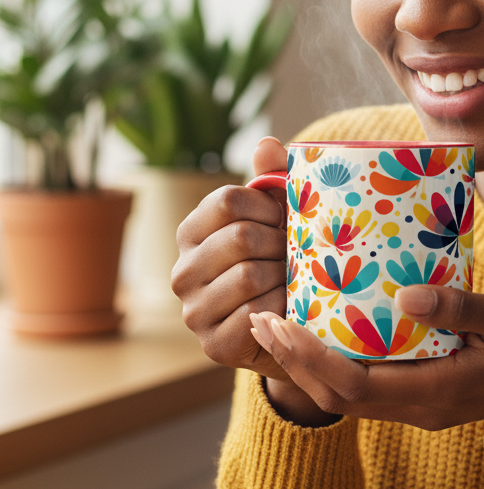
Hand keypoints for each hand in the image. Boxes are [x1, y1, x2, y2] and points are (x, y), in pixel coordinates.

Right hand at [172, 136, 291, 382]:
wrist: (294, 327)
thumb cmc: (284, 261)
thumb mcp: (280, 217)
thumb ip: (273, 179)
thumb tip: (267, 143)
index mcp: (192, 232)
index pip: (228, 199)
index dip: (268, 206)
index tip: (283, 220)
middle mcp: (182, 271)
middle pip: (241, 237)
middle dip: (280, 244)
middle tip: (295, 254)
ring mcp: (194, 311)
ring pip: (248, 275)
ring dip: (283, 276)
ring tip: (293, 280)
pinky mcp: (214, 345)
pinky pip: (255, 313)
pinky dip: (281, 308)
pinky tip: (288, 308)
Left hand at [250, 285, 483, 429]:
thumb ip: (467, 307)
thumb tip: (411, 295)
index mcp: (437, 391)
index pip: (354, 386)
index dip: (310, 359)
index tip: (279, 323)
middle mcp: (418, 407)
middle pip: (337, 397)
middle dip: (293, 361)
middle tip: (261, 319)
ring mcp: (418, 405)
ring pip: (346, 396)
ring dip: (306, 364)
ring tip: (275, 325)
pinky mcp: (420, 394)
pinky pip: (364, 386)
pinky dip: (332, 363)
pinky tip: (321, 331)